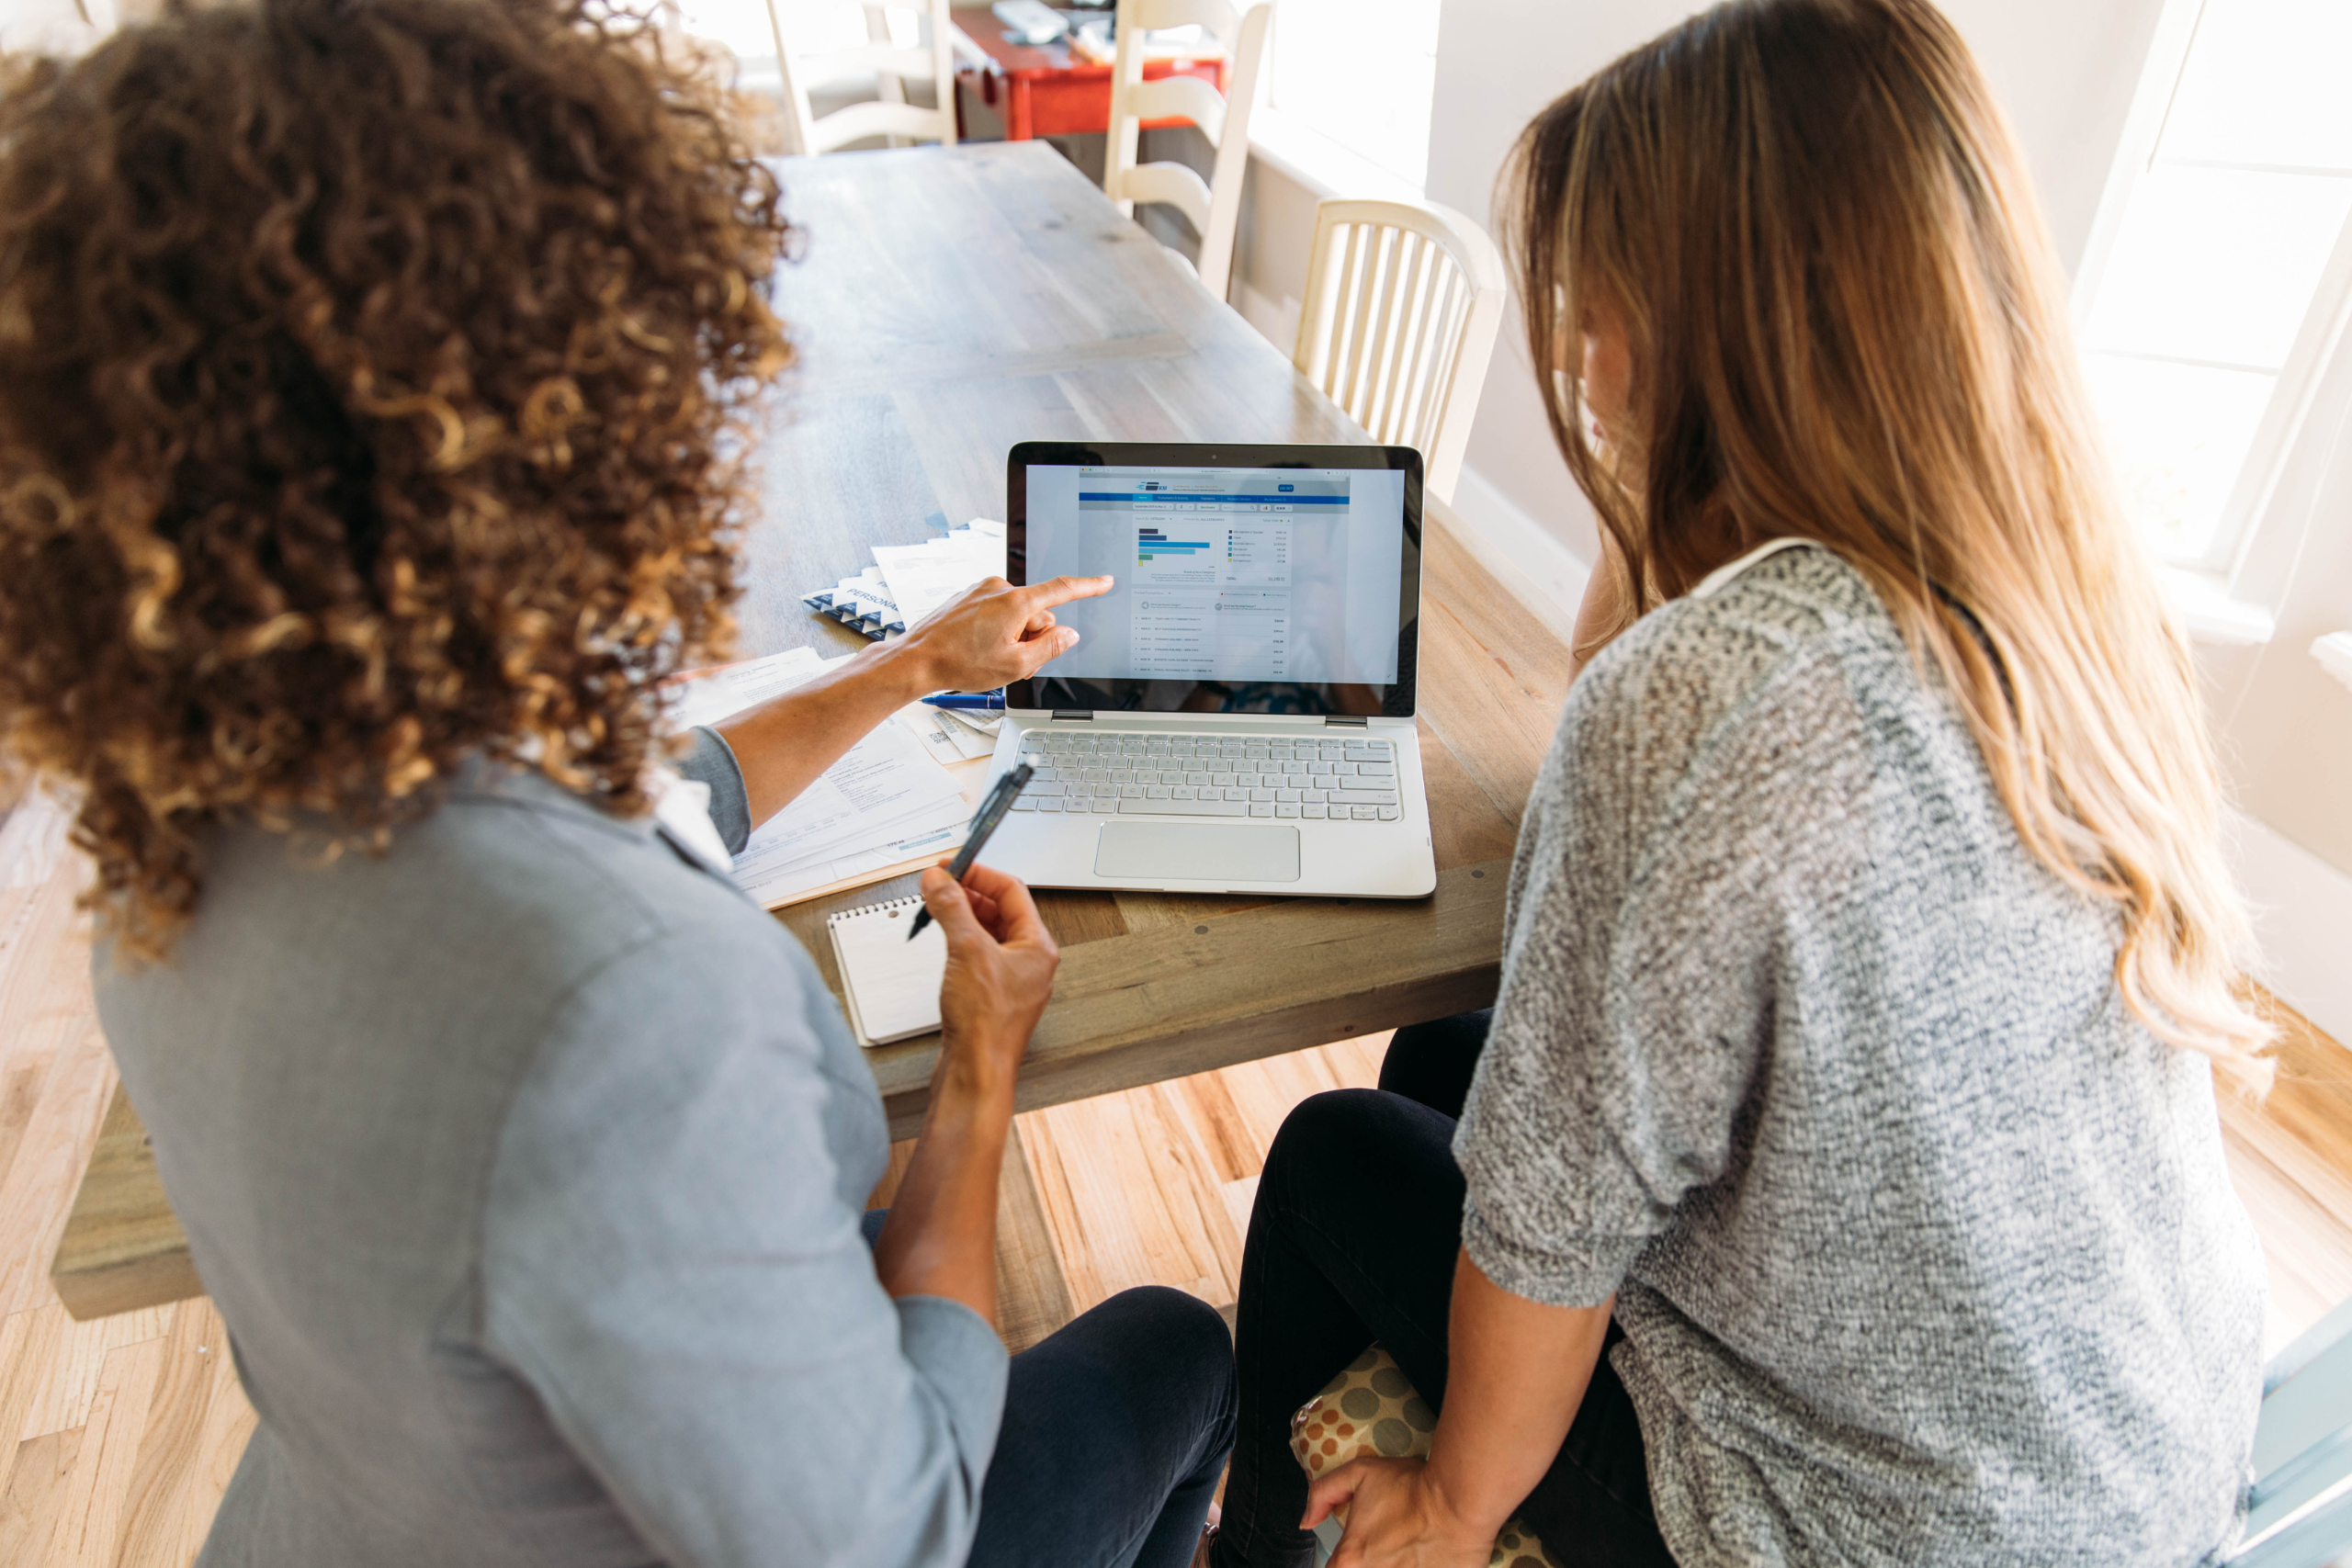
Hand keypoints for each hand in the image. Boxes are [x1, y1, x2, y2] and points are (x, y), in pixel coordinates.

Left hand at [896, 575, 1112, 693]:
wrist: (916, 660)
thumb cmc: (959, 663)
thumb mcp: (1015, 665)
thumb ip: (1049, 647)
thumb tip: (1067, 634)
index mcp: (1015, 602)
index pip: (1062, 589)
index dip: (1088, 587)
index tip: (1104, 581)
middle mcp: (999, 589)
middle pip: (1038, 613)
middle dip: (1034, 637)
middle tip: (1013, 661)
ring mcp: (981, 591)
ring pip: (1016, 615)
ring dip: (1013, 636)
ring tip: (990, 657)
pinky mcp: (968, 598)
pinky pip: (996, 612)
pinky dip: (995, 630)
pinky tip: (977, 648)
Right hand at [919, 861, 1058, 1092]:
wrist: (976, 1073)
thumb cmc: (987, 1026)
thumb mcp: (966, 951)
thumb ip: (952, 909)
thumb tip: (940, 880)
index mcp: (1037, 947)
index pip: (1012, 890)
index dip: (979, 873)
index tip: (952, 866)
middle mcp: (1029, 962)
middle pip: (1000, 911)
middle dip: (968, 894)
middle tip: (940, 884)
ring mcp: (1011, 981)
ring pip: (988, 934)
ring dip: (962, 917)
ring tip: (937, 907)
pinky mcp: (991, 997)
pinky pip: (978, 956)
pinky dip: (959, 942)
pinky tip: (943, 942)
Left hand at [1303, 1457, 1494, 1567]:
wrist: (1460, 1499)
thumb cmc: (1413, 1487)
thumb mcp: (1360, 1473)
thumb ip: (1323, 1493)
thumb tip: (1307, 1521)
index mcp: (1351, 1558)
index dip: (1343, 1560)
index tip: (1358, 1550)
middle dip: (1368, 1563)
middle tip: (1388, 1549)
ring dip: (1392, 1564)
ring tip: (1405, 1553)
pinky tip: (1420, 1559)